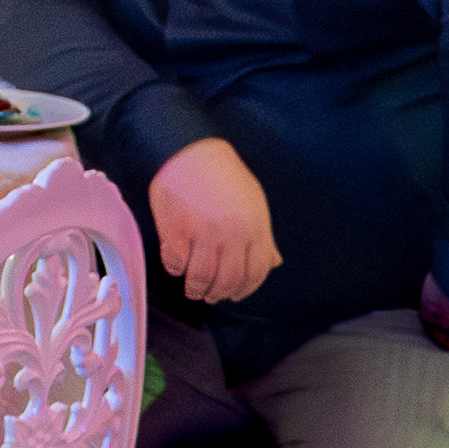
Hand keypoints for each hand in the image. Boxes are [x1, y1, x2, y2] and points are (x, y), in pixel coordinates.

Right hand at [147, 137, 277, 307]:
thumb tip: (273, 262)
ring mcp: (202, 234)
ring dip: (196, 289)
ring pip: (201, 278)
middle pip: (228, 280)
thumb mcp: (254, 203)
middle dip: (219, 293)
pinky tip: (178, 267)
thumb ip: (263, 236)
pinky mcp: (176, 232)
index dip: (246, 289)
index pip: (256, 272)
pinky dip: (176, 269)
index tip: (235, 294)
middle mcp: (231, 234)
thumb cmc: (224, 175)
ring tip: (193, 290)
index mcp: (255, 227)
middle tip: (211, 295)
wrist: (190, 152)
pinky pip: (176, 264)